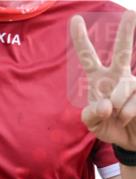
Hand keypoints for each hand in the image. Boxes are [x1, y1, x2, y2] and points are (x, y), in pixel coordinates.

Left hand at [71, 11, 135, 150]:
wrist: (129, 139)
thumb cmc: (108, 126)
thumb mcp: (92, 124)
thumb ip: (91, 115)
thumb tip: (106, 104)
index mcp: (99, 79)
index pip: (88, 57)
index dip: (81, 40)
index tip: (76, 19)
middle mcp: (118, 76)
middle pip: (122, 52)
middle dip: (126, 33)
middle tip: (131, 12)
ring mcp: (134, 83)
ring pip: (123, 89)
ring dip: (117, 109)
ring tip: (118, 117)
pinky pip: (132, 103)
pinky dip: (126, 115)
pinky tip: (128, 118)